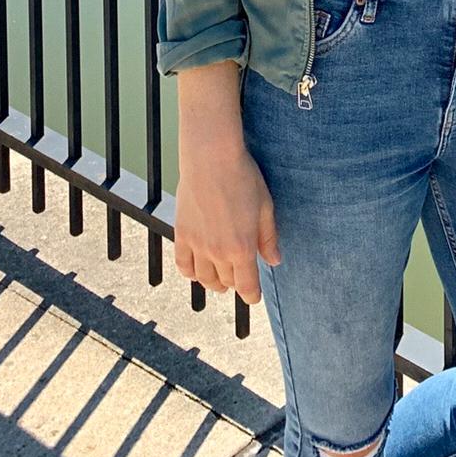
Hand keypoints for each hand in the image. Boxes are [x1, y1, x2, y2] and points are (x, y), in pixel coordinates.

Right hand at [173, 142, 279, 302]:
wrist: (211, 158)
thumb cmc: (243, 177)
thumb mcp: (265, 206)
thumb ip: (268, 237)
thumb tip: (274, 260)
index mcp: (242, 248)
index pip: (246, 286)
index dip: (251, 295)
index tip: (254, 297)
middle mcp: (218, 252)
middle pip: (226, 282)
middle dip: (236, 284)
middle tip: (241, 278)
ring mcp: (198, 245)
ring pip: (204, 279)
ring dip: (214, 283)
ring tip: (220, 281)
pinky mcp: (181, 235)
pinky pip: (183, 266)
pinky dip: (191, 273)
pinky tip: (197, 271)